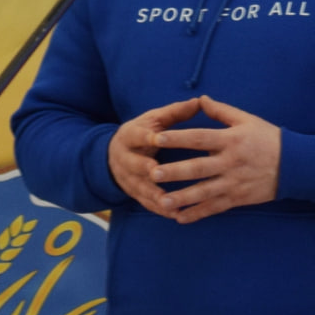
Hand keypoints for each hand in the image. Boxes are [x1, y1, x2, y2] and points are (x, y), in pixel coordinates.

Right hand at [107, 98, 202, 214]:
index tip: (157, 138)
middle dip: (144, 168)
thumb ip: (175, 113)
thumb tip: (199, 101)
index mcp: (130, 136)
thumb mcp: (154, 119)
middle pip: (133, 164)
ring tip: (171, 202)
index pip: (137, 136)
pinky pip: (146, 203)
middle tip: (156, 172)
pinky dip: (160, 209)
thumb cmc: (144, 133)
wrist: (115, 154)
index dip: (146, 137)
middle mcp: (125, 158)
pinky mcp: (134, 194)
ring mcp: (128, 178)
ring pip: (140, 188)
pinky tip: (176, 214)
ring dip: (154, 195)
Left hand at [149, 94, 280, 223]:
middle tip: (152, 174)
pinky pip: (214, 208)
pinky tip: (180, 218)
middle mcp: (230, 162)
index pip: (199, 138)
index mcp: (231, 140)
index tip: (158, 138)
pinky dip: (197, 214)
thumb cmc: (269, 138)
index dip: (178, 138)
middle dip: (174, 172)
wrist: (295, 165)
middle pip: (198, 168)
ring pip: (204, 192)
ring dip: (182, 198)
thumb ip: (221, 111)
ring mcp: (234, 182)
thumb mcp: (247, 120)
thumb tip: (200, 99)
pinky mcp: (238, 198)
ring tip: (162, 202)